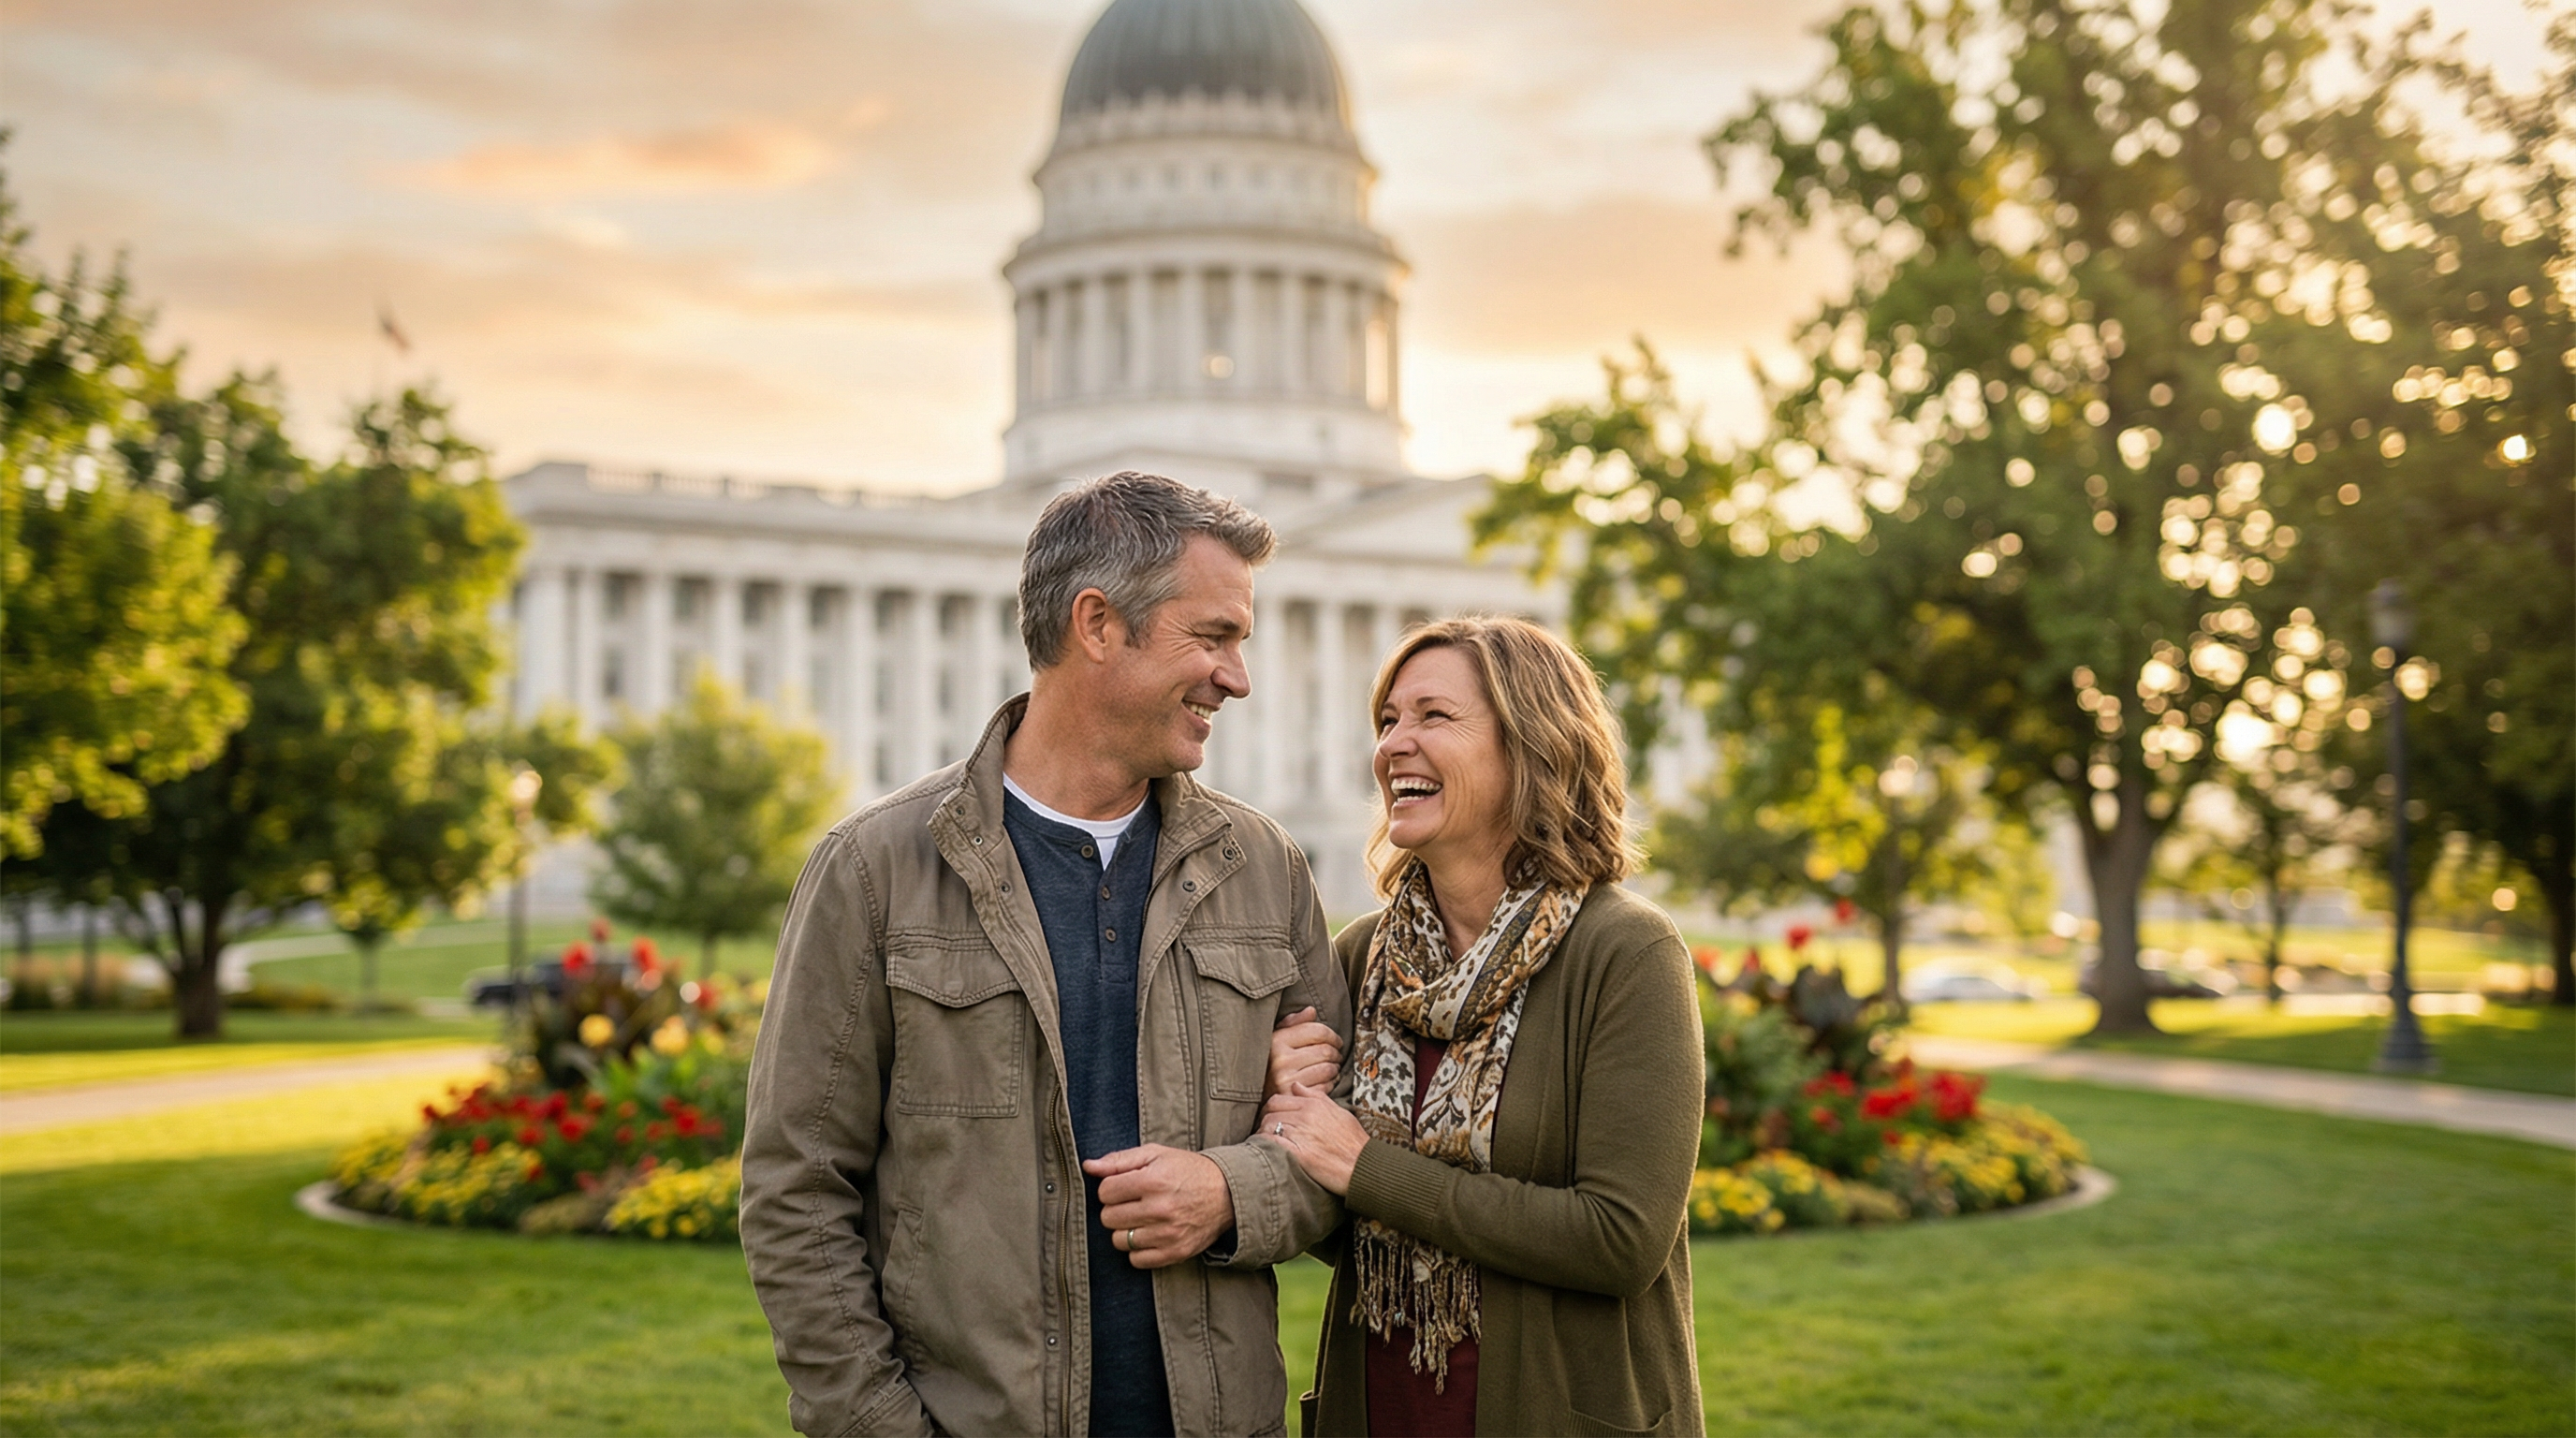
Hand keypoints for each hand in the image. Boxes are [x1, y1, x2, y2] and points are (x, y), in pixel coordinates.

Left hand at [1086, 1145, 1234, 1268]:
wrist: (1227, 1194)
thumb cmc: (1187, 1171)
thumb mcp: (1156, 1155)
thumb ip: (1119, 1160)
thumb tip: (1088, 1166)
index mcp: (1154, 1180)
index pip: (1105, 1191)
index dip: (1111, 1188)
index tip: (1124, 1187)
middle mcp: (1160, 1209)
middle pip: (1108, 1218)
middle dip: (1116, 1209)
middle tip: (1133, 1203)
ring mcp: (1168, 1234)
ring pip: (1118, 1240)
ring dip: (1125, 1230)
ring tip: (1141, 1218)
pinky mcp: (1175, 1253)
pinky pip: (1136, 1260)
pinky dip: (1137, 1250)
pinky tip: (1149, 1235)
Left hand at [1259, 1083, 1367, 1196]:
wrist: (1364, 1166)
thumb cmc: (1354, 1141)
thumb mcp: (1339, 1112)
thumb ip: (1316, 1097)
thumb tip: (1296, 1086)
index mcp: (1314, 1104)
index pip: (1278, 1099)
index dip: (1272, 1109)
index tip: (1273, 1118)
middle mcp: (1306, 1115)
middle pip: (1270, 1110)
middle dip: (1265, 1120)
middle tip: (1267, 1131)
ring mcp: (1301, 1134)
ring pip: (1269, 1126)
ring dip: (1264, 1134)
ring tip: (1266, 1142)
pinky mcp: (1299, 1153)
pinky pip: (1272, 1143)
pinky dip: (1265, 1145)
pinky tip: (1266, 1151)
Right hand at [1267, 1005, 1343, 1097]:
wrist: (1253, 1095)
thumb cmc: (1269, 1063)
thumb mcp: (1275, 1039)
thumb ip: (1293, 1023)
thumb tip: (1311, 1011)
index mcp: (1277, 1040)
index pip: (1318, 1031)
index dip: (1333, 1036)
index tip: (1337, 1041)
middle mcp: (1280, 1060)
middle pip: (1326, 1051)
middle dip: (1336, 1053)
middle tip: (1337, 1056)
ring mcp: (1286, 1081)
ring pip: (1328, 1069)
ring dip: (1335, 1069)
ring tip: (1331, 1069)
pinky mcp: (1295, 1098)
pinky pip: (1325, 1087)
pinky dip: (1330, 1084)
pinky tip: (1325, 1082)